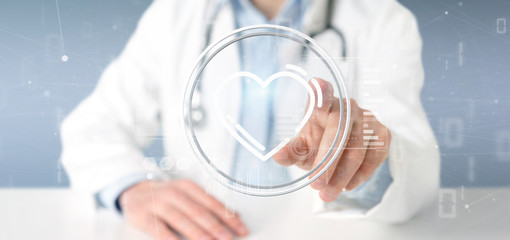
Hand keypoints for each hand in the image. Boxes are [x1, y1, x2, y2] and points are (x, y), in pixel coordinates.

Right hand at [119, 179, 248, 239]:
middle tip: (228, 238)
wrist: (133, 190)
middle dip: (215, 227)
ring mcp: (157, 203)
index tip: (241, 228)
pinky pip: (158, 229)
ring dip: (197, 233)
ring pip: (181, 220)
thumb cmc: (165, 196)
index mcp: (188, 187)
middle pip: (198, 212)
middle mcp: (173, 193)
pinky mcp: (142, 216)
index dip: (228, 216)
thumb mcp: (186, 193)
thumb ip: (208, 204)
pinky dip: (170, 238)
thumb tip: (236, 216)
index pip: (212, 203)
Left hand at [274, 78, 390, 201]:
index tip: (317, 84)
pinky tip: (347, 186)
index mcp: (324, 105)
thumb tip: (278, 156)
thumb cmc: (319, 142)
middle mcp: (348, 107)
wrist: (340, 148)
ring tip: (328, 194)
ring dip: (343, 177)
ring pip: (358, 151)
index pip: (322, 95)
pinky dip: (361, 175)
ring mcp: (368, 119)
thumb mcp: (302, 148)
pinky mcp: (383, 133)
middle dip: (328, 164)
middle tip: (316, 186)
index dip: (321, 92)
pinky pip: (375, 157)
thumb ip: (291, 151)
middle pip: (341, 135)